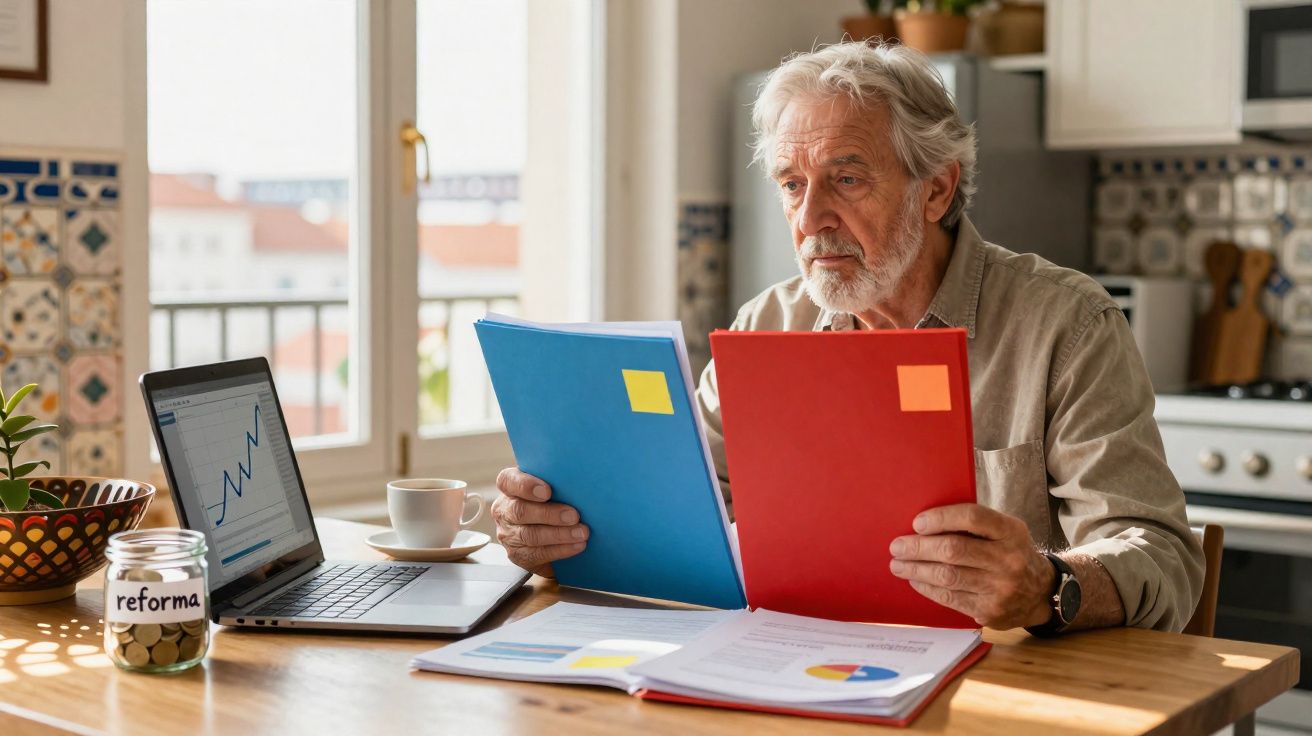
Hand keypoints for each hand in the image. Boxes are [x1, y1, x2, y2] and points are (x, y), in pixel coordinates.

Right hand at [492, 468, 588, 577]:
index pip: (507, 481)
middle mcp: (504, 510)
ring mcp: (508, 534)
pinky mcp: (518, 554)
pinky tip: (577, 545)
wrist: (548, 532)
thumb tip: (580, 479)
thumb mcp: (551, 487)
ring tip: (581, 533)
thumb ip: (556, 481)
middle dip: (549, 514)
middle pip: (520, 511)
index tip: (547, 491)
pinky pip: (538, 553)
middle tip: (574, 515)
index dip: (525, 485)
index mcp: (509, 488)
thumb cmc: (552, 501)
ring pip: (530, 535)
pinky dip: (560, 550)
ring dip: (559, 534)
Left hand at [888, 503, 1054, 628]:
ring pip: (948, 576)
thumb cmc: (1011, 552)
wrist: (1040, 592)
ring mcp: (1000, 589)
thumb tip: (924, 524)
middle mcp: (1008, 560)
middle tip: (897, 546)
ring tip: (898, 564)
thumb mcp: (1005, 530)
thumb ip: (974, 525)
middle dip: (919, 548)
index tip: (917, 523)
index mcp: (1011, 532)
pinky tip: (915, 580)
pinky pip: (950, 598)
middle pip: (954, 550)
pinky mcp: (989, 611)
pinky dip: (927, 588)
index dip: (941, 518)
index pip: (973, 518)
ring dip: (916, 570)